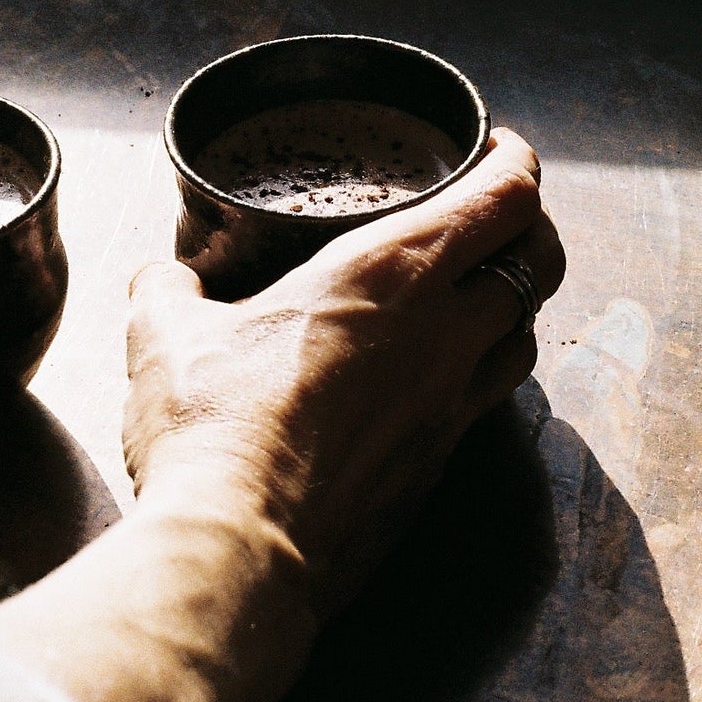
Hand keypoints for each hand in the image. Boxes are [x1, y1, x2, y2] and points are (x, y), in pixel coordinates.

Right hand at [125, 127, 563, 615]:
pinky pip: (484, 402)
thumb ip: (169, 291)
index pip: (505, 198)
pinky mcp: (438, 468)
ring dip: (510, 305)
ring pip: (524, 336)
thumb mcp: (166, 334)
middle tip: (494, 216)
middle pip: (541, 262)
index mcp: (390, 272)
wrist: (241, 551)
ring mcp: (451, 406)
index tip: (498, 150)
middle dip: (530, 228)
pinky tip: (430, 377)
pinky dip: (476, 373)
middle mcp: (443, 333)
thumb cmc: (212, 427)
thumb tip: (161, 280)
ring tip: (469, 293)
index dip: (516, 163)